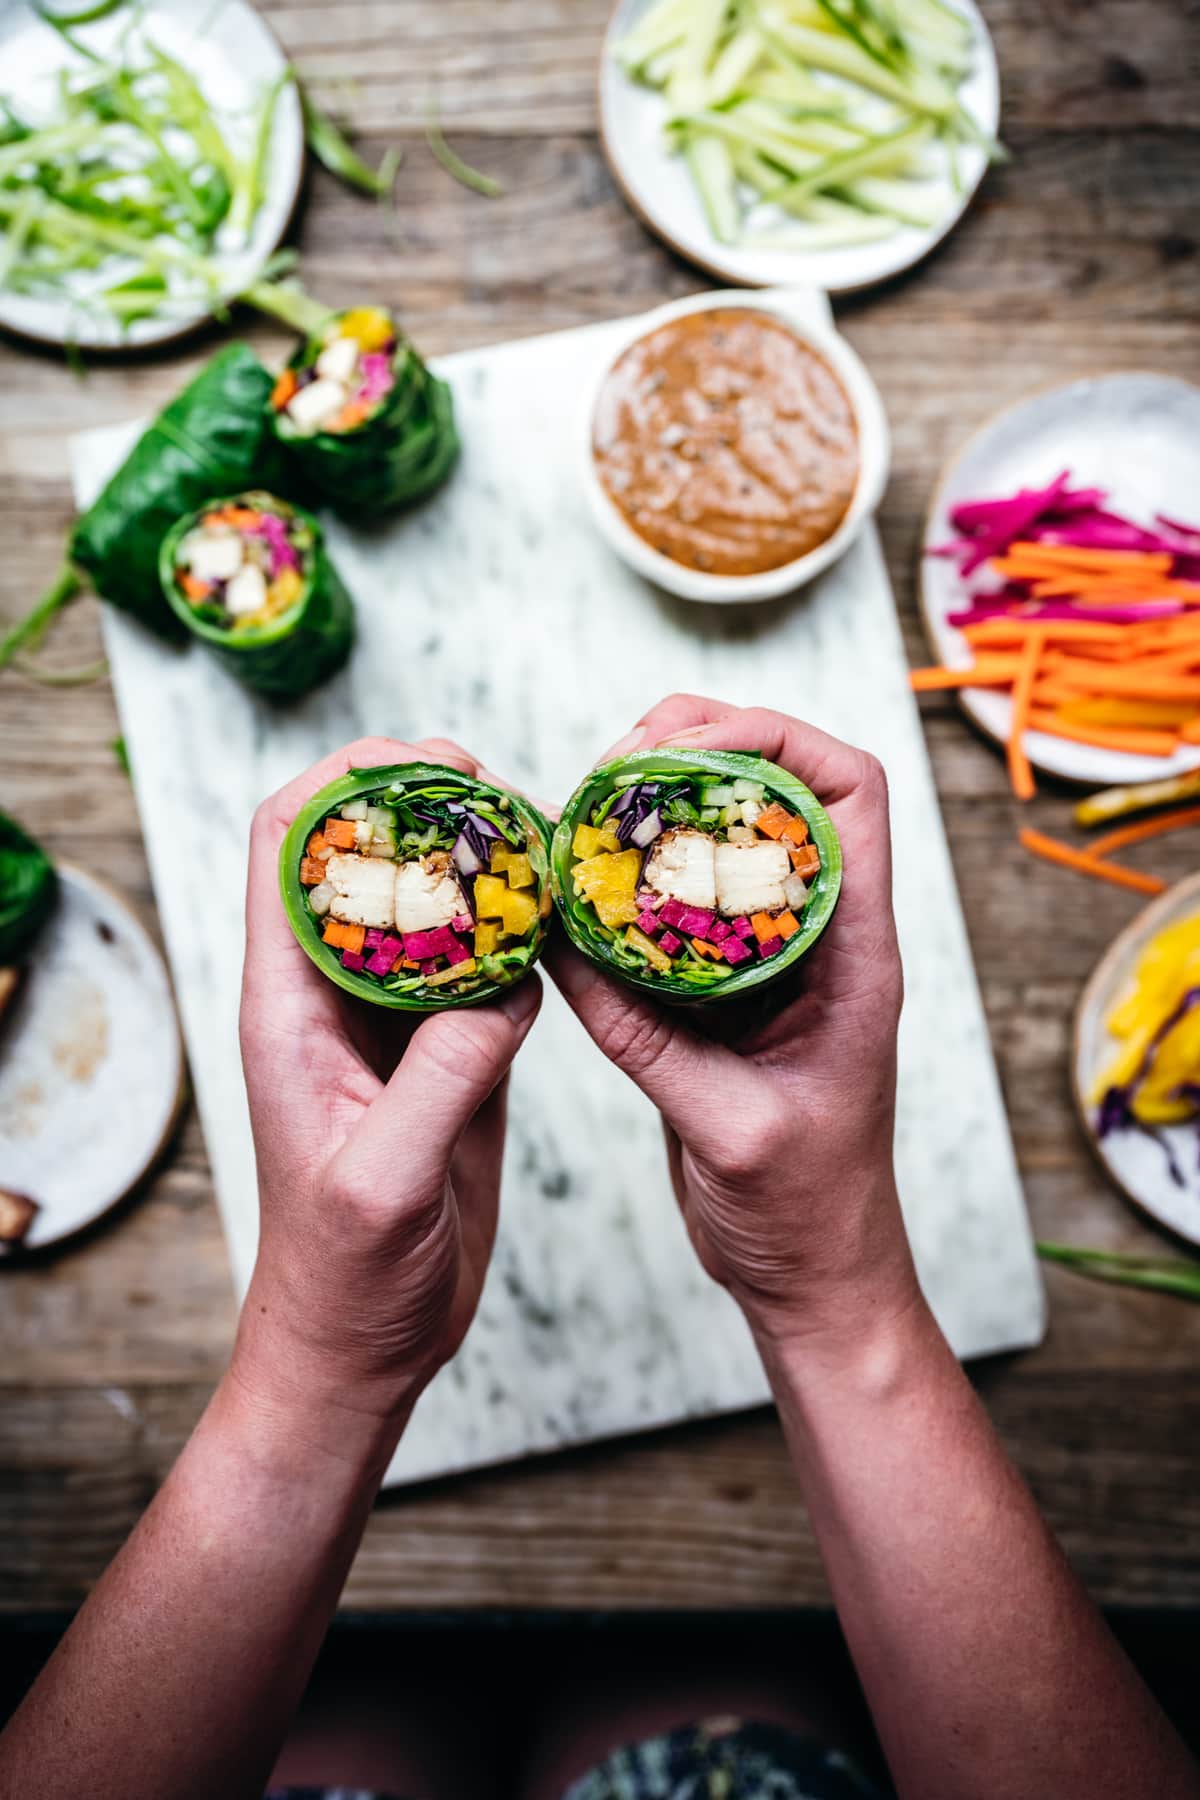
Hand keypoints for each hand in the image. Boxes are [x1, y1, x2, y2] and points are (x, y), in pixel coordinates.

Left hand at [234, 736, 541, 1449]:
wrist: (362, 1343)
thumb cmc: (345, 1275)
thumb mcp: (386, 1178)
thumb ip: (441, 1077)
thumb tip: (507, 987)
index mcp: (289, 1007)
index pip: (287, 850)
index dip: (344, 785)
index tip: (428, 768)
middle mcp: (335, 997)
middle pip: (360, 852)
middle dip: (424, 801)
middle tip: (506, 792)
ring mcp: (393, 1021)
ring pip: (426, 900)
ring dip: (479, 859)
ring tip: (549, 839)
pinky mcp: (446, 1053)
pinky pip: (482, 965)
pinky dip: (520, 930)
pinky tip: (567, 920)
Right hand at [549, 695, 919, 1354]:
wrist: (814, 1278)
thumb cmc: (807, 1217)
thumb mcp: (730, 1132)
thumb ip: (649, 1043)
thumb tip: (561, 951)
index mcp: (855, 955)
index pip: (849, 794)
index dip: (775, 739)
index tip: (683, 746)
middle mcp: (818, 940)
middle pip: (779, 788)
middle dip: (695, 749)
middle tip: (609, 769)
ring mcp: (768, 961)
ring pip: (723, 839)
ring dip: (654, 807)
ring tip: (581, 809)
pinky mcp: (721, 992)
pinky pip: (673, 907)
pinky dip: (622, 882)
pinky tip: (566, 886)